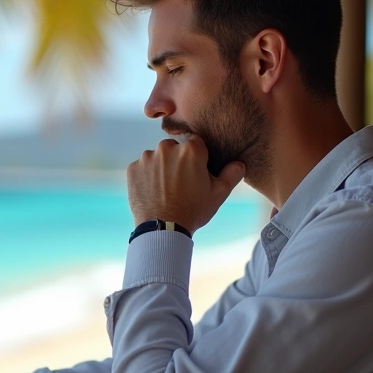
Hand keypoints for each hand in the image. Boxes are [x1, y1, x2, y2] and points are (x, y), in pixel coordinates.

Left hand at [126, 135, 245, 232]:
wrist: (163, 229)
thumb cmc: (193, 210)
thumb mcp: (219, 193)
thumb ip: (232, 174)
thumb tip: (239, 163)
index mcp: (190, 150)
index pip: (196, 143)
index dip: (198, 157)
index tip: (196, 172)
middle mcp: (166, 148)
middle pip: (175, 148)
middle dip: (178, 160)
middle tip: (181, 183)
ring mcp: (147, 158)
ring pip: (157, 157)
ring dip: (161, 167)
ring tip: (166, 189)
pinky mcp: (133, 169)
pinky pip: (142, 167)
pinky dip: (147, 176)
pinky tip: (153, 191)